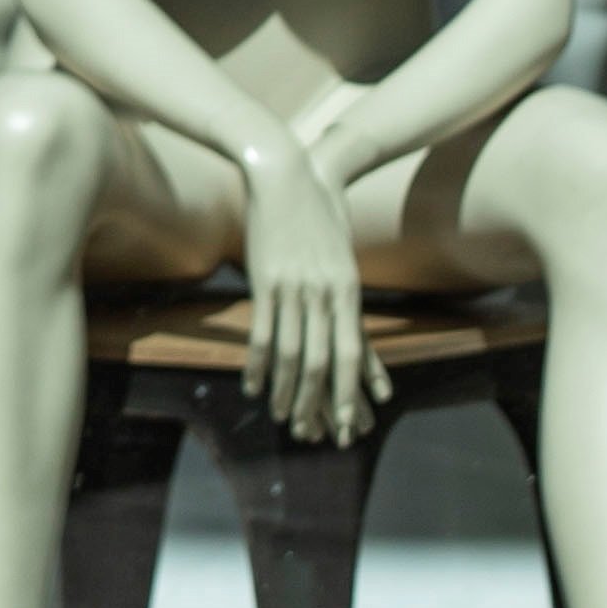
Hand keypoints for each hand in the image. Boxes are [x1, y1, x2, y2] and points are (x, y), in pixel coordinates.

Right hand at [240, 137, 387, 445]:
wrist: (287, 173)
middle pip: (323, 362)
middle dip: (319, 403)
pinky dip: (259, 365)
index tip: (348, 423)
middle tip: (314, 434)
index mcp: (349, 288)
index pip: (352, 353)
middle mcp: (324, 293)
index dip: (350, 393)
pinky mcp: (265, 281)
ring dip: (287, 392)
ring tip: (282, 417)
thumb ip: (343, 294)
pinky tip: (254, 386)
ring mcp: (294, 288)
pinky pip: (263, 334)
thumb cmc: (317, 213)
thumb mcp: (340, 254)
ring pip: (293, 354)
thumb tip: (349, 328)